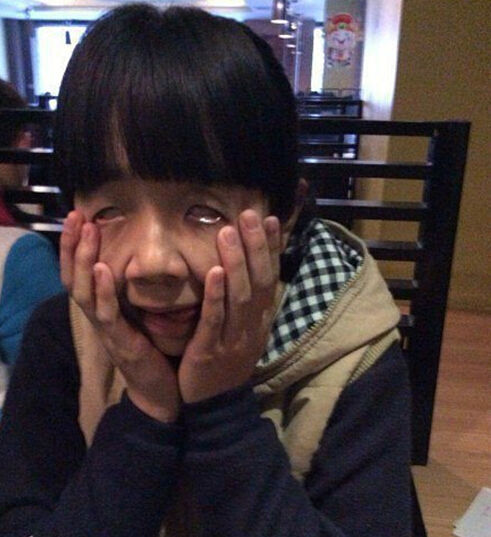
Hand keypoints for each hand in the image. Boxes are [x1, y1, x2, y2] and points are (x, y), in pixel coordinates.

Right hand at [60, 211, 180, 422]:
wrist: (160, 391)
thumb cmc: (154, 350)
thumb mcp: (143, 315)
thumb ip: (138, 291)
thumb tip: (145, 259)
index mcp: (105, 308)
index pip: (82, 273)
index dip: (77, 246)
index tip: (81, 216)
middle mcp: (99, 317)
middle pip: (75, 278)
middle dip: (74, 246)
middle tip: (77, 216)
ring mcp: (107, 330)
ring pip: (85, 292)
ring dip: (85, 260)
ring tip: (89, 231)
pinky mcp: (120, 342)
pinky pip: (107, 315)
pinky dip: (103, 291)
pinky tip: (103, 269)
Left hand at [178, 210, 280, 402]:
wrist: (215, 405)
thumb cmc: (225, 360)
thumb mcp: (243, 330)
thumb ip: (247, 301)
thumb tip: (249, 267)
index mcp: (261, 319)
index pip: (271, 277)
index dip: (272, 248)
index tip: (271, 218)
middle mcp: (253, 325)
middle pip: (259, 281)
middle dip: (257, 247)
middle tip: (250, 214)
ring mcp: (234, 338)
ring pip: (240, 296)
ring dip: (236, 263)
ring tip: (229, 232)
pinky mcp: (210, 350)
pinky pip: (215, 320)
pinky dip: (216, 295)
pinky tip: (213, 271)